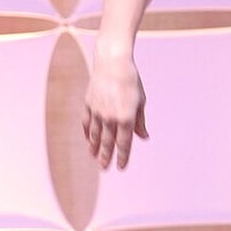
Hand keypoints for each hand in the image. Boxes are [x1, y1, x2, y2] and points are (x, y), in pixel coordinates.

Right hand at [82, 52, 148, 169]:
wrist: (113, 63)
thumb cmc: (131, 81)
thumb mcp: (140, 101)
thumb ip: (140, 121)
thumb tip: (143, 137)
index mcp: (126, 117)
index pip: (124, 143)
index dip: (122, 157)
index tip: (121, 167)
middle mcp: (110, 117)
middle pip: (108, 143)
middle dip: (106, 157)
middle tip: (104, 168)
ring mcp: (97, 111)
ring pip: (95, 135)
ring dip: (95, 147)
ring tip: (94, 157)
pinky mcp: (88, 104)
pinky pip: (87, 123)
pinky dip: (87, 133)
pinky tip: (88, 140)